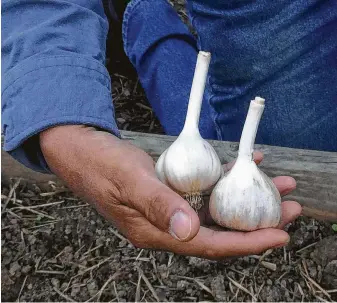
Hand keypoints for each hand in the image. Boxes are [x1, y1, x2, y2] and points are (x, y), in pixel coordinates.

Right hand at [40, 125, 301, 259]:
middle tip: (290, 207)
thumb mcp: (129, 181)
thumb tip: (189, 232)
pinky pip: (205, 188)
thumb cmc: (103, 166)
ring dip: (246, 197)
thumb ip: (158, 205)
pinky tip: (242, 163)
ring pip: (216, 208)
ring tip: (276, 185)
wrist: (86, 153)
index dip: (246, 243)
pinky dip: (226, 178)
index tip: (281, 236)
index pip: (209, 245)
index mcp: (157, 232)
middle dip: (257, 221)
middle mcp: (168, 224)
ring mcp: (171, 208)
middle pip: (220, 228)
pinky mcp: (172, 191)